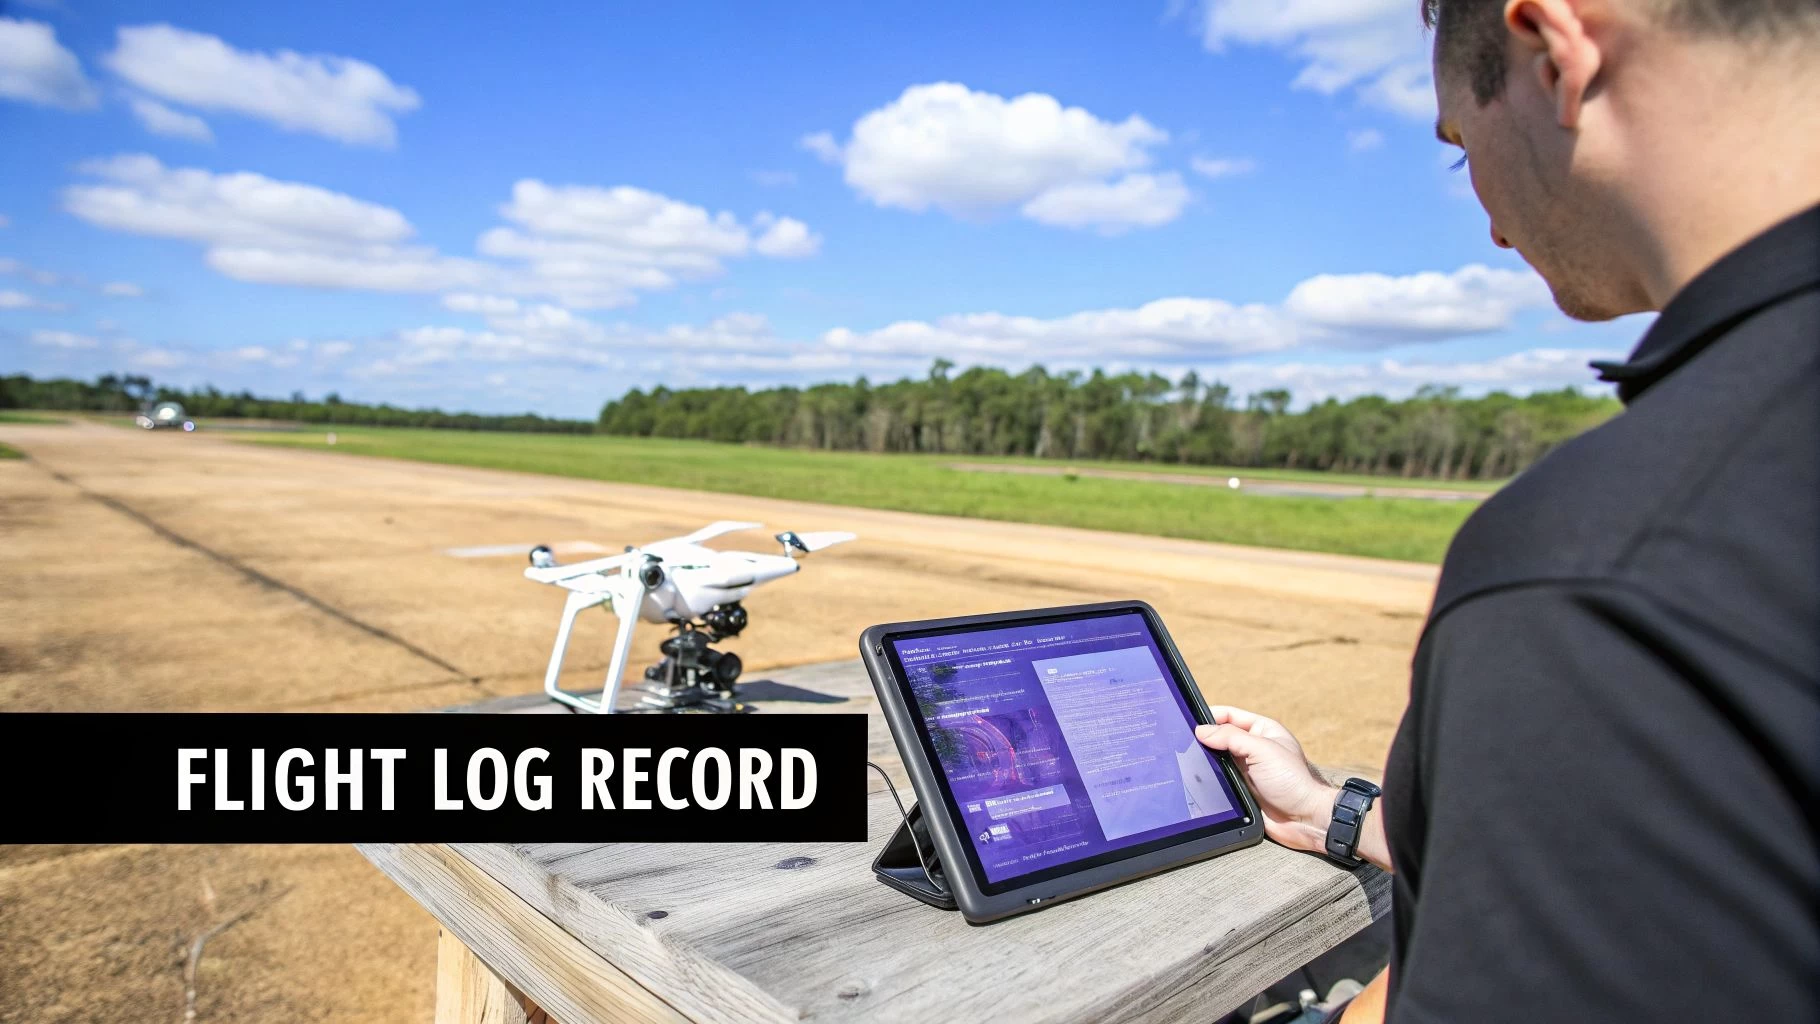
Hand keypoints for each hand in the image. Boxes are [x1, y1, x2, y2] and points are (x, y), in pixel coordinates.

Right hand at [1195, 706, 1335, 855]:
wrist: (1304, 819)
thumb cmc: (1292, 781)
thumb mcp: (1262, 750)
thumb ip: (1231, 737)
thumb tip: (1202, 731)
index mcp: (1263, 730)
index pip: (1229, 715)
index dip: (1209, 716)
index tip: (1189, 722)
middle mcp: (1254, 747)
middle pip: (1221, 736)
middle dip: (1205, 739)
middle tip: (1186, 743)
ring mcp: (1247, 768)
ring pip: (1218, 758)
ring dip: (1207, 759)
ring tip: (1192, 761)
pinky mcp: (1242, 787)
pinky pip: (1220, 778)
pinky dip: (1210, 777)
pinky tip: (1200, 778)